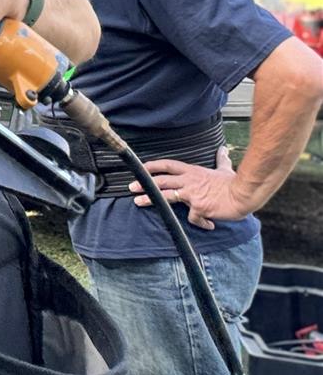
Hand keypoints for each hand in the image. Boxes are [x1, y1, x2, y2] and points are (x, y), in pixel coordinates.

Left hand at [136, 150, 252, 229]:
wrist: (244, 194)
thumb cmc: (234, 183)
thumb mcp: (225, 169)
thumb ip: (221, 160)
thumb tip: (223, 150)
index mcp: (192, 171)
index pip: (168, 165)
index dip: (153, 166)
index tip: (141, 168)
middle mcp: (189, 181)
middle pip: (161, 180)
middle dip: (144, 183)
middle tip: (131, 187)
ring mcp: (193, 194)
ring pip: (166, 196)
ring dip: (151, 199)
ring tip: (139, 202)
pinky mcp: (199, 207)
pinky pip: (194, 218)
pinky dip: (200, 223)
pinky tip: (208, 225)